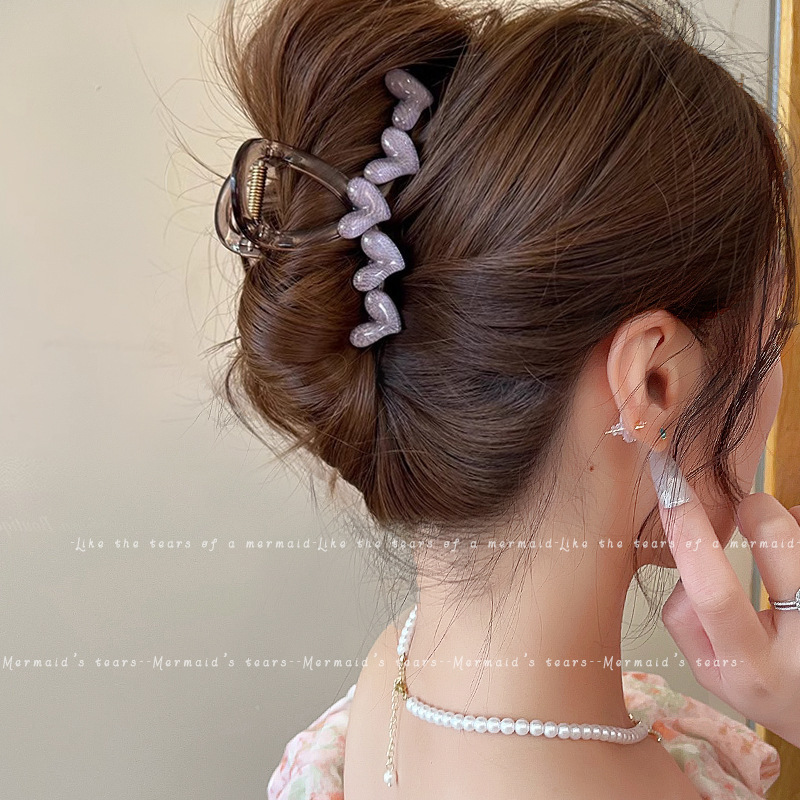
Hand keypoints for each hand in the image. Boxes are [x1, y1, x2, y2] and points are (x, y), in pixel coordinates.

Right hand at [659, 488, 799, 746]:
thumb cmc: (761, 682)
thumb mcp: (708, 670)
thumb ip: (684, 618)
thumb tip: (689, 558)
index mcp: (752, 663)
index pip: (715, 593)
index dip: (690, 536)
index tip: (671, 491)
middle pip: (779, 543)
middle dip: (754, 509)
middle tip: (742, 510)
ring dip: (783, 523)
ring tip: (777, 548)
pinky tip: (794, 556)